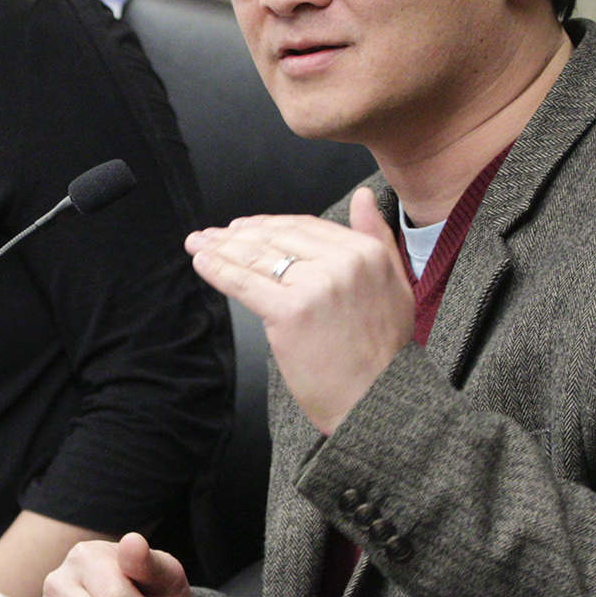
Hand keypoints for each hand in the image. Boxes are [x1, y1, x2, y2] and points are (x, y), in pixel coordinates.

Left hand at [185, 188, 412, 433]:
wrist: (378, 400)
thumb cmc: (383, 352)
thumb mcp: (396, 284)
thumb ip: (376, 237)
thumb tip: (363, 196)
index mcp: (367, 253)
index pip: (304, 226)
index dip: (268, 224)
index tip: (244, 226)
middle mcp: (342, 263)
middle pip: (276, 238)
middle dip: (238, 235)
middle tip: (213, 234)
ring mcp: (315, 286)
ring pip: (257, 257)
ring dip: (221, 248)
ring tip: (200, 244)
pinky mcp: (289, 312)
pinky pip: (244, 283)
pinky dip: (218, 269)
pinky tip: (202, 262)